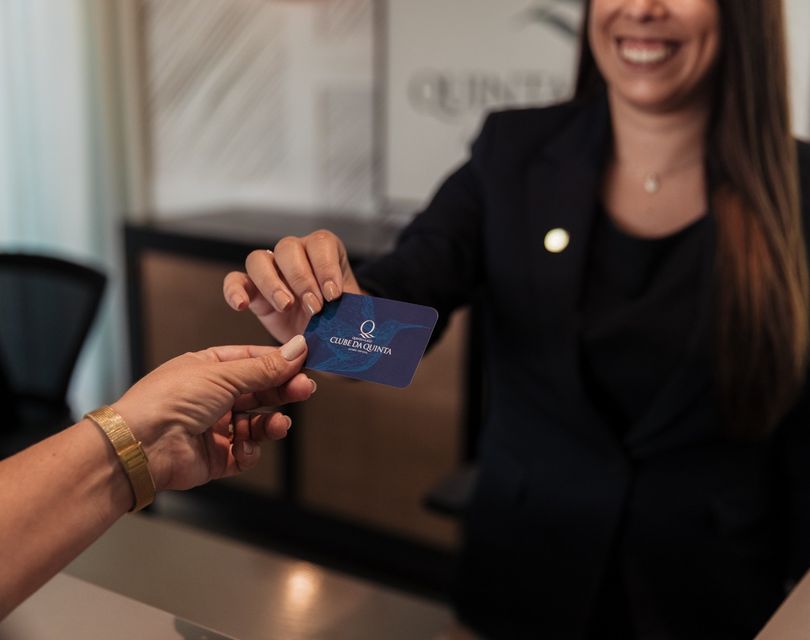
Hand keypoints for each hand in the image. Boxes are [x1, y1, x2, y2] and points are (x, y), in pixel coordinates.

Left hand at [110, 335, 314, 491]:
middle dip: (282, 391)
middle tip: (305, 389)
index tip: (304, 362)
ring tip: (278, 425)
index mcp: (208, 368)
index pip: (252, 361)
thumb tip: (297, 349)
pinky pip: (244, 453)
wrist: (142, 445)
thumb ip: (265, 367)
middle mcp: (211, 397)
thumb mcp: (223, 375)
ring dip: (270, 423)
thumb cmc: (170, 400)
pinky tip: (243, 445)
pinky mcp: (214, 457)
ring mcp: (213, 427)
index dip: (279, 363)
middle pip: (258, 392)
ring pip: (255, 424)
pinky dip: (249, 450)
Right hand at [223, 230, 363, 341]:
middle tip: (314, 306)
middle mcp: (296, 255)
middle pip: (288, 247)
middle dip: (302, 278)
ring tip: (286, 307)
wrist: (326, 339)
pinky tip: (241, 306)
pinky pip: (235, 280)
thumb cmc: (340, 321)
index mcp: (324, 252)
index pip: (320, 244)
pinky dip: (234, 290)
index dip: (326, 267)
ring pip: (259, 259)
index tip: (334, 295)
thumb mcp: (351, 315)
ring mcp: (270, 270)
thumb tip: (356, 324)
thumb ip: (351, 314)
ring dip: (272, 283)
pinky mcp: (251, 290)